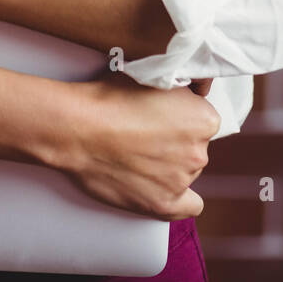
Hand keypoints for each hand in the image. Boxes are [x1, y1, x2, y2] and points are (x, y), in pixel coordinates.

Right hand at [55, 71, 220, 219]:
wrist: (79, 127)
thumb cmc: (110, 98)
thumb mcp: (153, 75)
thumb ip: (182, 88)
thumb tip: (194, 92)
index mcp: (204, 119)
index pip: (204, 119)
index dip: (182, 115)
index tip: (163, 115)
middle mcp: (199, 152)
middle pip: (195, 146)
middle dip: (175, 140)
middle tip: (146, 132)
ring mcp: (182, 180)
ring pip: (185, 171)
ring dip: (169, 164)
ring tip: (137, 154)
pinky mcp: (163, 204)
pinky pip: (189, 206)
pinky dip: (180, 199)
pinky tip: (166, 188)